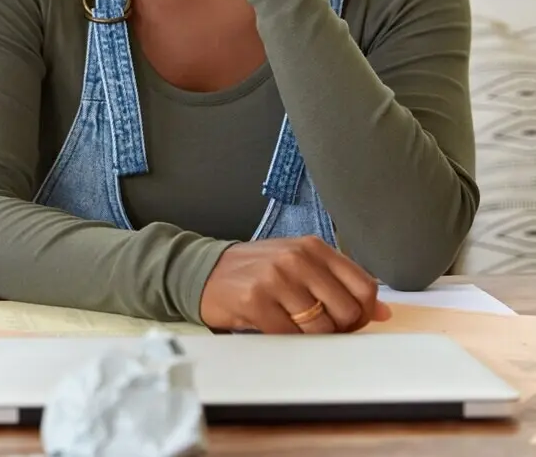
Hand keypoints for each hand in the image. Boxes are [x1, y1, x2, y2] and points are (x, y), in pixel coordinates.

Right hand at [200, 236, 391, 333]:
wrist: (203, 270)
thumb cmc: (256, 271)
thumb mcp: (299, 265)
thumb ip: (339, 282)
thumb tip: (383, 312)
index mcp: (313, 247)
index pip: (364, 286)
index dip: (364, 313)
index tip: (349, 320)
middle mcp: (296, 258)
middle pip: (347, 311)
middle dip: (339, 329)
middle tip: (318, 327)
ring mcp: (275, 278)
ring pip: (321, 328)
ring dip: (311, 336)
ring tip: (292, 325)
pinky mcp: (255, 300)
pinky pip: (291, 335)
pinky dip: (287, 339)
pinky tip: (274, 326)